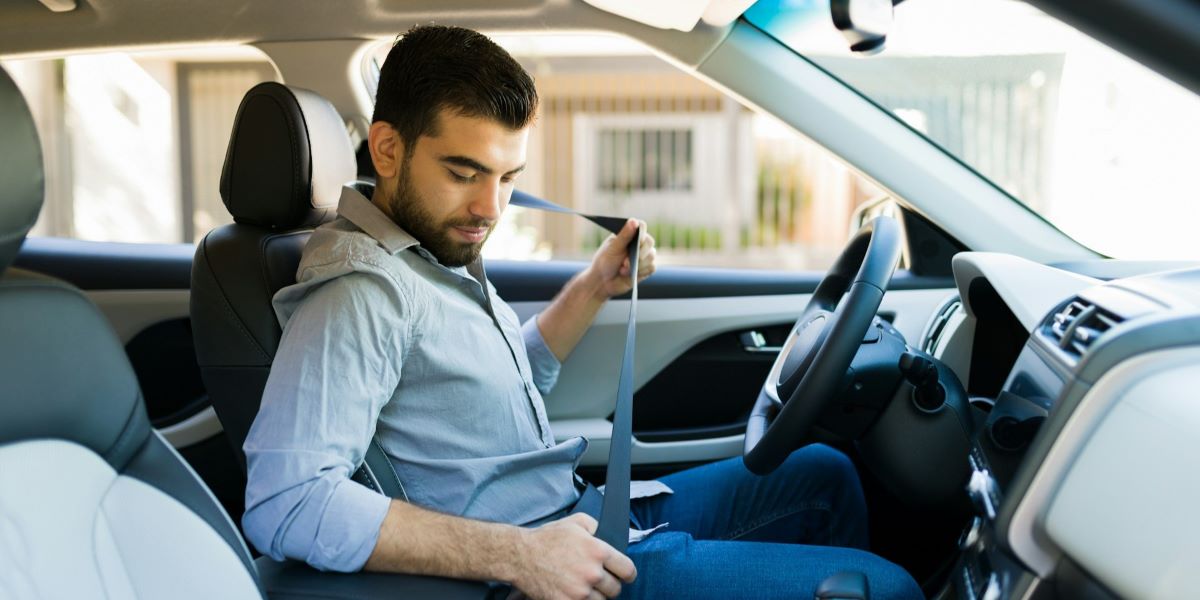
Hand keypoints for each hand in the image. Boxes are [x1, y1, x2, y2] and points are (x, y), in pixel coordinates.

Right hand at [509, 513, 636, 599]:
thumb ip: (598, 528)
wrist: (521, 555)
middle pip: (615, 589)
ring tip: (585, 587)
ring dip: (596, 596)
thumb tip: (611, 538)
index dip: (627, 573)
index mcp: (598, 551)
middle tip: (599, 580)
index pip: (627, 570)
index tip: (624, 575)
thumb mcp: (577, 522)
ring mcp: (579, 592)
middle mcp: (592, 573)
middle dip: (609, 584)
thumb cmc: (547, 538)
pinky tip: (574, 593)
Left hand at [583, 219, 655, 298]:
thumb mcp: (612, 248)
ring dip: (638, 265)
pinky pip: (652, 267)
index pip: (641, 226)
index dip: (642, 233)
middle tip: (625, 262)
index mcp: (628, 233)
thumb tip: (634, 221)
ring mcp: (643, 255)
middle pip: (650, 242)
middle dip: (639, 253)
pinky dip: (641, 271)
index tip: (637, 241)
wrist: (603, 282)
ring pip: (651, 256)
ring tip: (623, 270)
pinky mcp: (646, 268)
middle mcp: (638, 243)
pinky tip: (630, 275)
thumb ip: (624, 235)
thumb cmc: (604, 262)